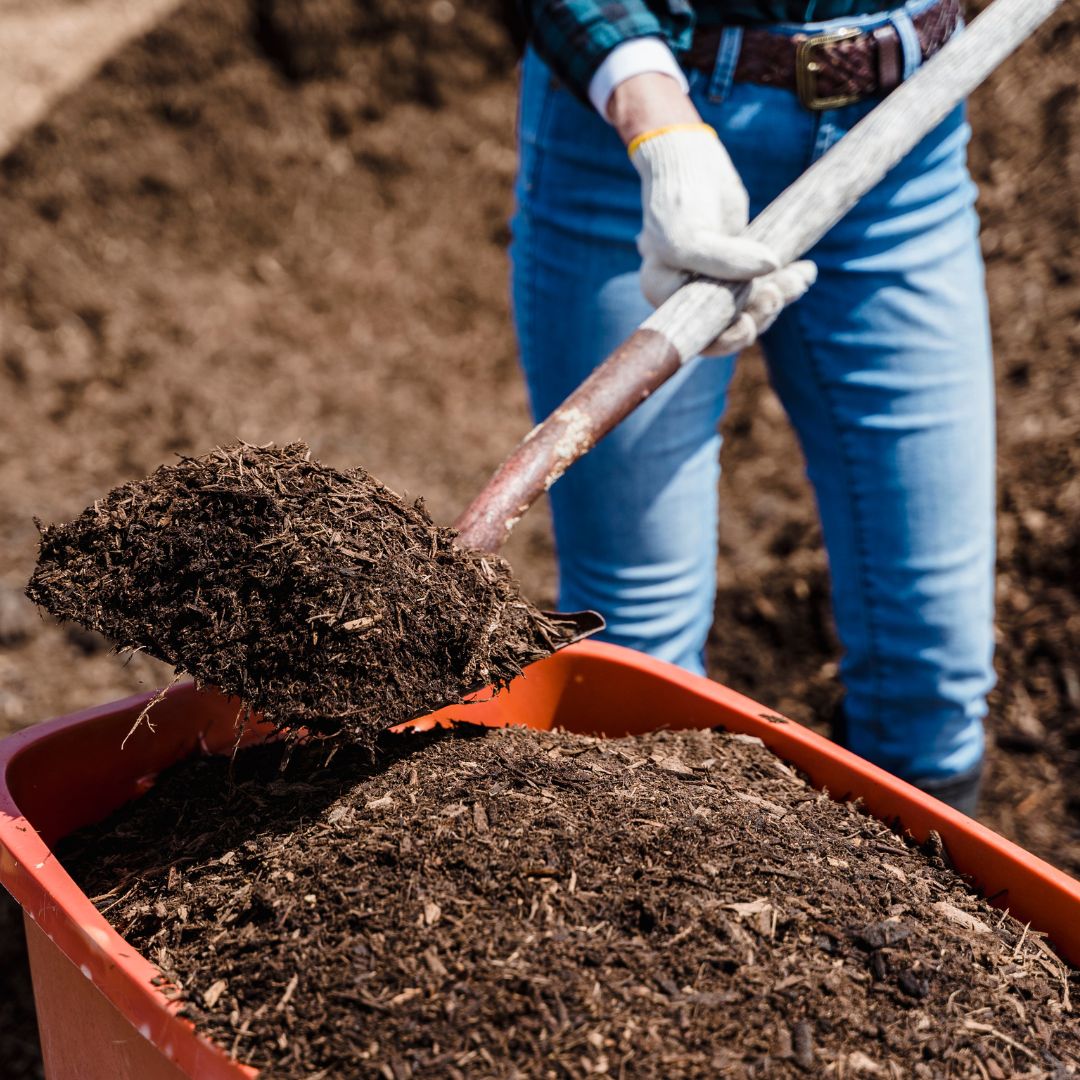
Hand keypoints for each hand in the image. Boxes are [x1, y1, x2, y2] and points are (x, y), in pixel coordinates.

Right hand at [610, 76, 815, 354]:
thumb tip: (771, 269)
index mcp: (665, 295)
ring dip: (779, 296)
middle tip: (777, 293)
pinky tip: (806, 271)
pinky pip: (765, 284)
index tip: (749, 325)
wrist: (690, 160)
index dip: (725, 340)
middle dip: (758, 314)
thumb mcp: (689, 234)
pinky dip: (788, 281)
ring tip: (800, 278)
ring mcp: (716, 281)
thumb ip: (724, 259)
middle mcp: (688, 294)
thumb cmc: (678, 198)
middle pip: (728, 325)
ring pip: (752, 306)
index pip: (696, 336)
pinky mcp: (740, 265)